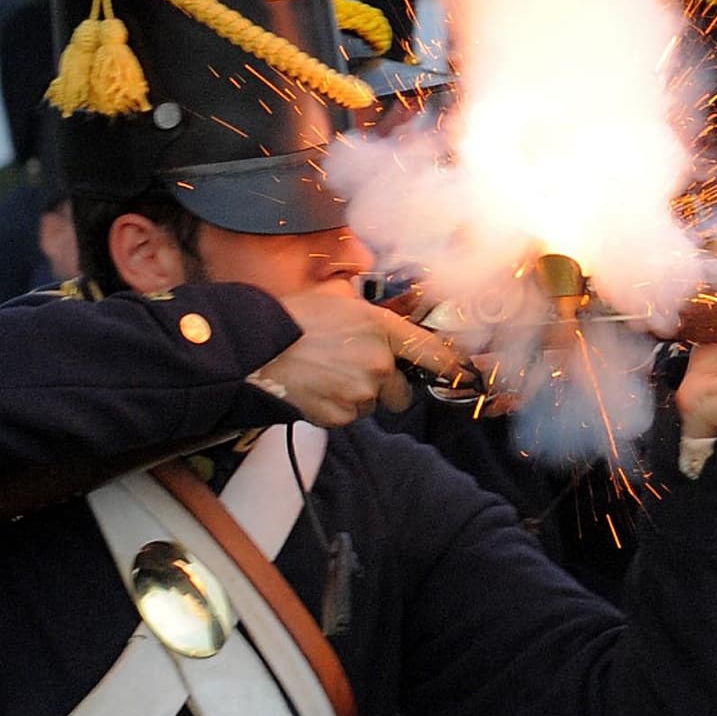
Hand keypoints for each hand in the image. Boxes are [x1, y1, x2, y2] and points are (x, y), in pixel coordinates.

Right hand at [249, 283, 475, 426]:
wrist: (254, 346)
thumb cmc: (292, 316)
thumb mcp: (338, 298)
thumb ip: (370, 311)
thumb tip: (386, 315)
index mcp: (383, 329)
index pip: (434, 354)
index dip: (451, 368)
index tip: (462, 376)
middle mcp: (379, 363)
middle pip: (402, 393)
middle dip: (386, 388)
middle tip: (354, 371)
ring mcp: (359, 392)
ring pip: (372, 406)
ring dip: (358, 397)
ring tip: (327, 376)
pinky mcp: (339, 416)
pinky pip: (348, 418)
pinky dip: (335, 409)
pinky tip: (315, 389)